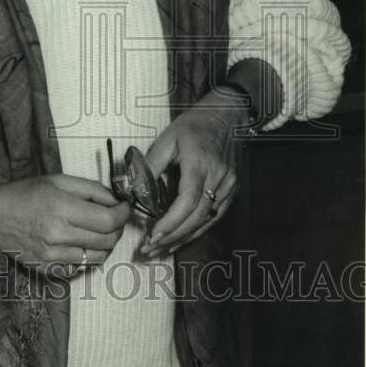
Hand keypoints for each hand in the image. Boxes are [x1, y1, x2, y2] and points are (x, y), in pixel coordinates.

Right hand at [0, 174, 131, 276]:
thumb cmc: (25, 194)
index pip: (107, 221)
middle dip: (118, 229)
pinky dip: (88, 256)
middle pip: (107, 241)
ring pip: (98, 257)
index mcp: (60, 208)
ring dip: (106, 244)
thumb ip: (91, 189)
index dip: (123, 215)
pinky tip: (81, 242)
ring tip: (99, 231)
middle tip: (115, 218)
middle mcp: (57, 235)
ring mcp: (52, 257)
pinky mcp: (47, 270)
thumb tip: (116, 201)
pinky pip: (81, 268)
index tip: (125, 208)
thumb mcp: (58, 180)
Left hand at [140, 89, 246, 257]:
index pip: (187, 201)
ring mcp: (227, 185)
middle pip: (197, 216)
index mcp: (199, 163)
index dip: (171, 222)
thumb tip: (134, 190)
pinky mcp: (231, 190)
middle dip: (173, 236)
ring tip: (161, 249)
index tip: (153, 236)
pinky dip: (197, 230)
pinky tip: (181, 239)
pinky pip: (214, 216)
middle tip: (150, 249)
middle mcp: (218, 177)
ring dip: (184, 238)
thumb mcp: (166, 139)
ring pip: (207, 220)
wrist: (222, 117)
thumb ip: (150, 165)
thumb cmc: (191, 127)